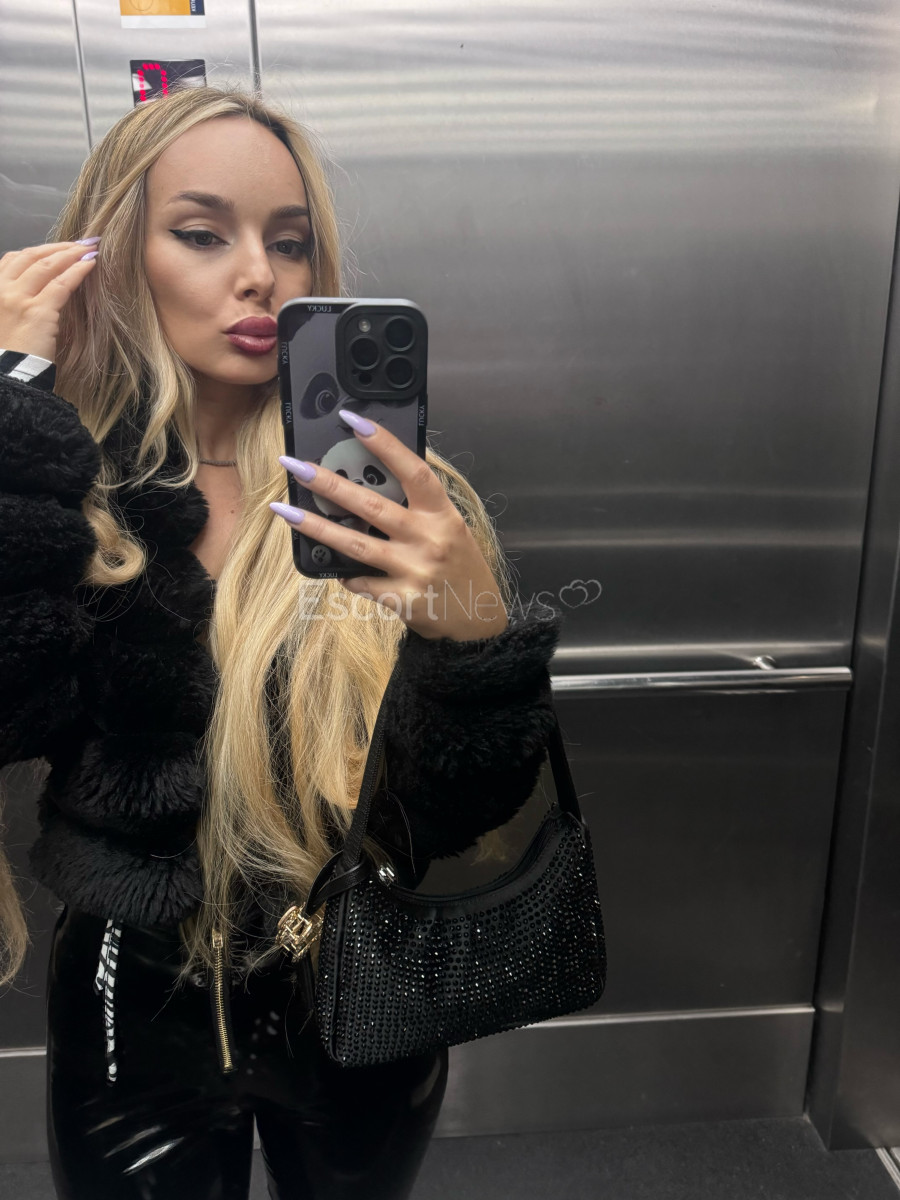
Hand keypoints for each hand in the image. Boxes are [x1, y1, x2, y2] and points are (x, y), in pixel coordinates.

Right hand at [0, 238, 99, 362]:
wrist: (9, 376)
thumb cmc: (10, 355)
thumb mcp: (6, 320)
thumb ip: (18, 301)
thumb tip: (42, 289)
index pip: (13, 259)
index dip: (38, 250)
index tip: (58, 248)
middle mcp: (2, 290)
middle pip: (31, 256)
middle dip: (58, 247)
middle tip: (80, 243)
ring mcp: (18, 299)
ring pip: (47, 266)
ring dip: (70, 253)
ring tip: (89, 248)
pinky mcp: (38, 312)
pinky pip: (62, 284)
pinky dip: (78, 270)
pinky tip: (91, 264)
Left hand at [271, 410, 508, 640]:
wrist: (477, 623)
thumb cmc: (461, 570)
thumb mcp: (451, 530)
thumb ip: (419, 510)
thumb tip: (371, 485)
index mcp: (442, 515)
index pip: (413, 471)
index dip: (385, 445)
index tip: (354, 422)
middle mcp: (429, 539)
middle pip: (371, 505)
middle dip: (328, 484)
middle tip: (295, 465)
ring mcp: (415, 570)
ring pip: (356, 544)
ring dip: (316, 526)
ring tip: (285, 511)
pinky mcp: (402, 599)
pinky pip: (361, 582)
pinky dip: (346, 573)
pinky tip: (337, 569)